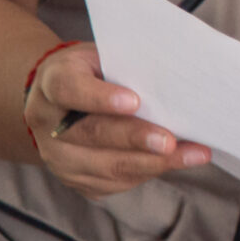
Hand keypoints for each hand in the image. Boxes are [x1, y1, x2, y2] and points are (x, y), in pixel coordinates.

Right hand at [22, 41, 209, 197]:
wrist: (63, 103)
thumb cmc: (94, 74)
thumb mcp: (102, 58)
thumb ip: (127, 68)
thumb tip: (174, 81)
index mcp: (51, 83)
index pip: (69, 89)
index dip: (100, 97)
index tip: (134, 101)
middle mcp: (47, 124)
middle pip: (91, 134)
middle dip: (135, 139)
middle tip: (169, 141)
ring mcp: (59, 157)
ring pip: (107, 166)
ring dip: (153, 162)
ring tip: (192, 154)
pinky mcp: (77, 180)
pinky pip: (116, 182)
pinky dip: (149, 172)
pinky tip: (177, 162)